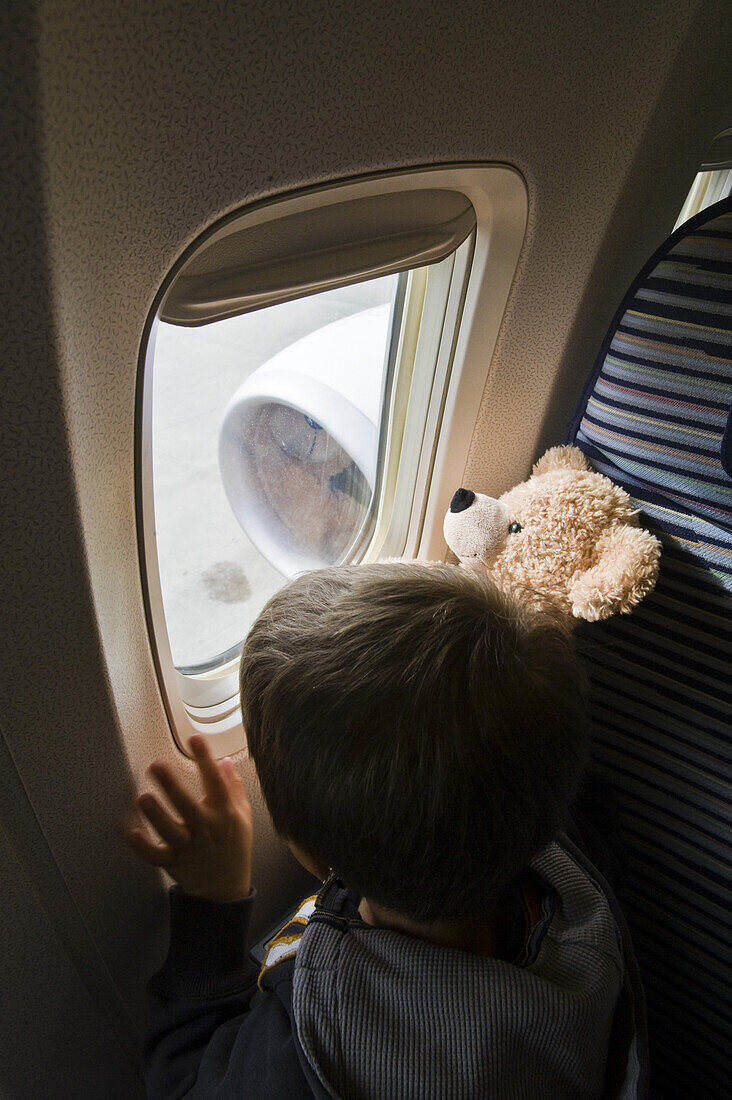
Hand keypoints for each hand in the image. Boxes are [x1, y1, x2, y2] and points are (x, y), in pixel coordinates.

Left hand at [126, 735, 252, 901]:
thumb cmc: (234, 846)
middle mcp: (208, 830)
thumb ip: (234, 787)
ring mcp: (190, 848)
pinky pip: (157, 856)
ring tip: (143, 797)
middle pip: (189, 806)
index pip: (217, 782)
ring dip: (157, 815)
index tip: (195, 738)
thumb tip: (224, 760)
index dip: (206, 760)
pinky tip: (131, 833)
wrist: (226, 890)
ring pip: (171, 831)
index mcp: (226, 814)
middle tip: (157, 764)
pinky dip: (143, 847)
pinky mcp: (175, 864)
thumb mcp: (243, 816)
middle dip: (173, 785)